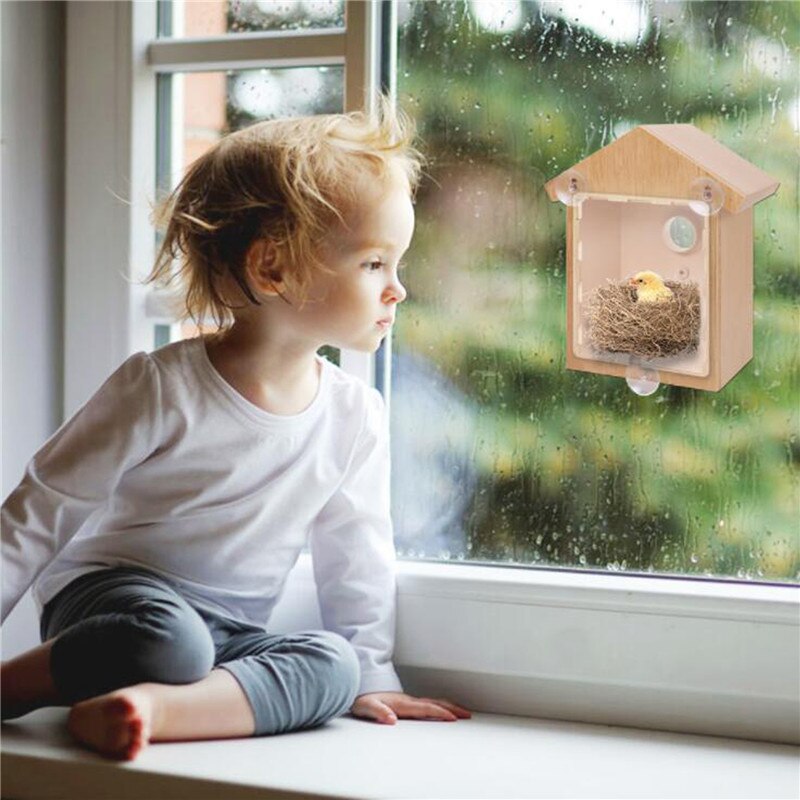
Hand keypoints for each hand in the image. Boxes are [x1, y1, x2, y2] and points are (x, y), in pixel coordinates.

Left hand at [350, 691, 471, 724]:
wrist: (357, 688)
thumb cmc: (362, 699)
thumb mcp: (367, 707)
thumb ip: (379, 712)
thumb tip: (391, 719)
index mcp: (402, 704)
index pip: (425, 708)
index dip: (439, 712)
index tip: (453, 717)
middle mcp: (407, 701)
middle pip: (434, 703)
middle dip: (452, 708)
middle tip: (467, 714)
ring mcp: (408, 701)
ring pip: (432, 702)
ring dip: (448, 706)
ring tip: (460, 712)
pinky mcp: (406, 703)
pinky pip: (427, 704)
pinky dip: (439, 706)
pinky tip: (441, 710)